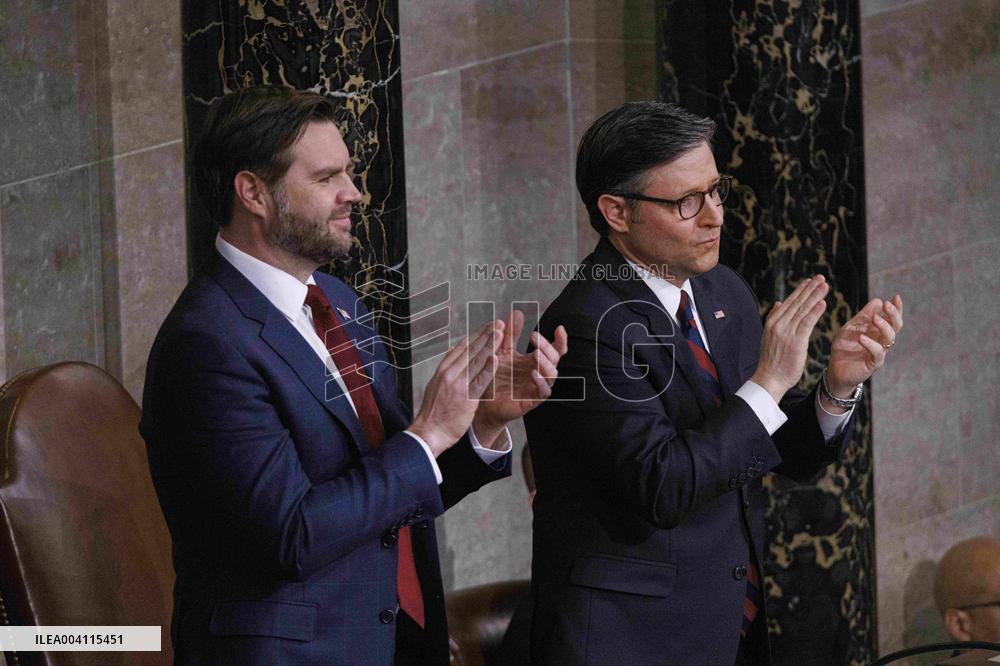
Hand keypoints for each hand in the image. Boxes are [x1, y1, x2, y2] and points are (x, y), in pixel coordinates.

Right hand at [410, 322, 501, 456]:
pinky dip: (488, 368)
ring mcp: (457, 384)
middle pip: (470, 349)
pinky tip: (497, 357)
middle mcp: (449, 373)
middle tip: (499, 323)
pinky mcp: (465, 398)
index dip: (477, 335)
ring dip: (490, 345)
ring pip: (476, 360)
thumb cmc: (434, 412)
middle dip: (486, 335)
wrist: (428, 432)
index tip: (488, 326)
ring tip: (501, 333)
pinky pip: (479, 380)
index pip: (462, 347)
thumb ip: (446, 368)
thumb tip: (451, 350)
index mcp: (443, 369)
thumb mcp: (435, 384)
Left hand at [472, 309, 567, 447]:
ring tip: (535, 354)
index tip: (559, 328)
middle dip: (548, 346)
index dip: (560, 340)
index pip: (555, 349)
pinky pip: (544, 392)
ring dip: (546, 363)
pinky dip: (540, 382)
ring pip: (552, 375)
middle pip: (555, 359)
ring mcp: (537, 387)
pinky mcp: (532, 400)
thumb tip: (517, 311)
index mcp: (535, 360)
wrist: (483, 401)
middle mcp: (540, 373)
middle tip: (533, 337)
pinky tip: (533, 373)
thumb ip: (510, 334)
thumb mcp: (502, 351)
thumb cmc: (494, 376)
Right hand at [750, 275, 828, 402]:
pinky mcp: (795, 341)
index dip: (801, 290)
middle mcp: (778, 324)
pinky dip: (815, 312)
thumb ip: (775, 319)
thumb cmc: (772, 361)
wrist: (769, 379)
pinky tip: (823, 303)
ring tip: (825, 286)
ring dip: (815, 296)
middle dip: (810, 289)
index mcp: (772, 322)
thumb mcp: (770, 337)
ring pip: (803, 310)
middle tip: (821, 277)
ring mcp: (786, 332)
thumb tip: (779, 303)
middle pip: (796, 303)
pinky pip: (806, 323)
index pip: (789, 302)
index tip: (810, 281)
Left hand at [825, 294, 902, 395]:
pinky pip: (877, 353)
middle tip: (887, 305)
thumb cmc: (845, 347)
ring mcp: (879, 352)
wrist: (835, 369)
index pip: (891, 318)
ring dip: (884, 326)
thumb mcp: (851, 327)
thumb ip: (863, 316)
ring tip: (875, 318)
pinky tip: (862, 337)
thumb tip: (878, 301)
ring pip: (889, 339)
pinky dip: (870, 344)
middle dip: (894, 315)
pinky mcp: (873, 363)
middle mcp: (881, 341)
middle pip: (895, 327)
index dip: (896, 308)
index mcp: (877, 331)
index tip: (896, 297)